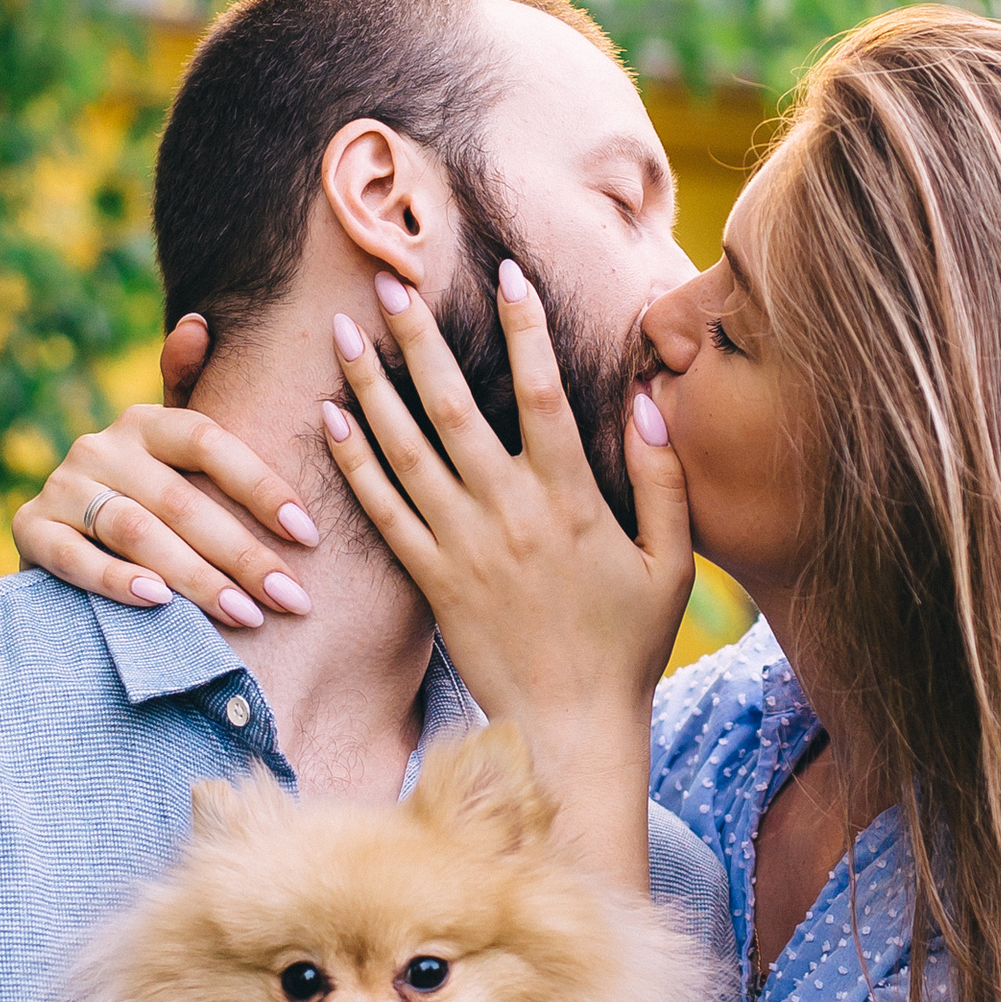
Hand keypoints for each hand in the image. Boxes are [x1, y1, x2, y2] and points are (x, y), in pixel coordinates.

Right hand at [13, 318, 321, 633]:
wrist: (64, 544)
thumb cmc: (145, 499)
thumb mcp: (173, 453)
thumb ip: (193, 396)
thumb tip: (197, 324)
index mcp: (146, 421)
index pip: (212, 443)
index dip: (262, 487)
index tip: (310, 535)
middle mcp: (101, 445)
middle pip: (183, 499)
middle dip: (244, 554)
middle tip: (292, 597)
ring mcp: (62, 486)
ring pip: (137, 532)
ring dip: (196, 578)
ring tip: (246, 614)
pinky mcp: (30, 529)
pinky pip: (76, 557)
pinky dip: (117, 581)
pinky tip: (160, 604)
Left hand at [323, 267, 692, 885]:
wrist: (568, 728)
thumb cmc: (626, 646)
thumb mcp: (671, 563)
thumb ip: (662, 481)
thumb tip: (647, 404)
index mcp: (571, 499)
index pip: (545, 393)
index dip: (525, 329)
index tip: (506, 273)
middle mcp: (508, 512)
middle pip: (454, 407)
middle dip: (419, 339)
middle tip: (388, 282)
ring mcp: (461, 545)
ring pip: (406, 450)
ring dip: (371, 386)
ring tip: (343, 333)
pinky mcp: (429, 580)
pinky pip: (382, 511)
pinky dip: (353, 463)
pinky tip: (329, 419)